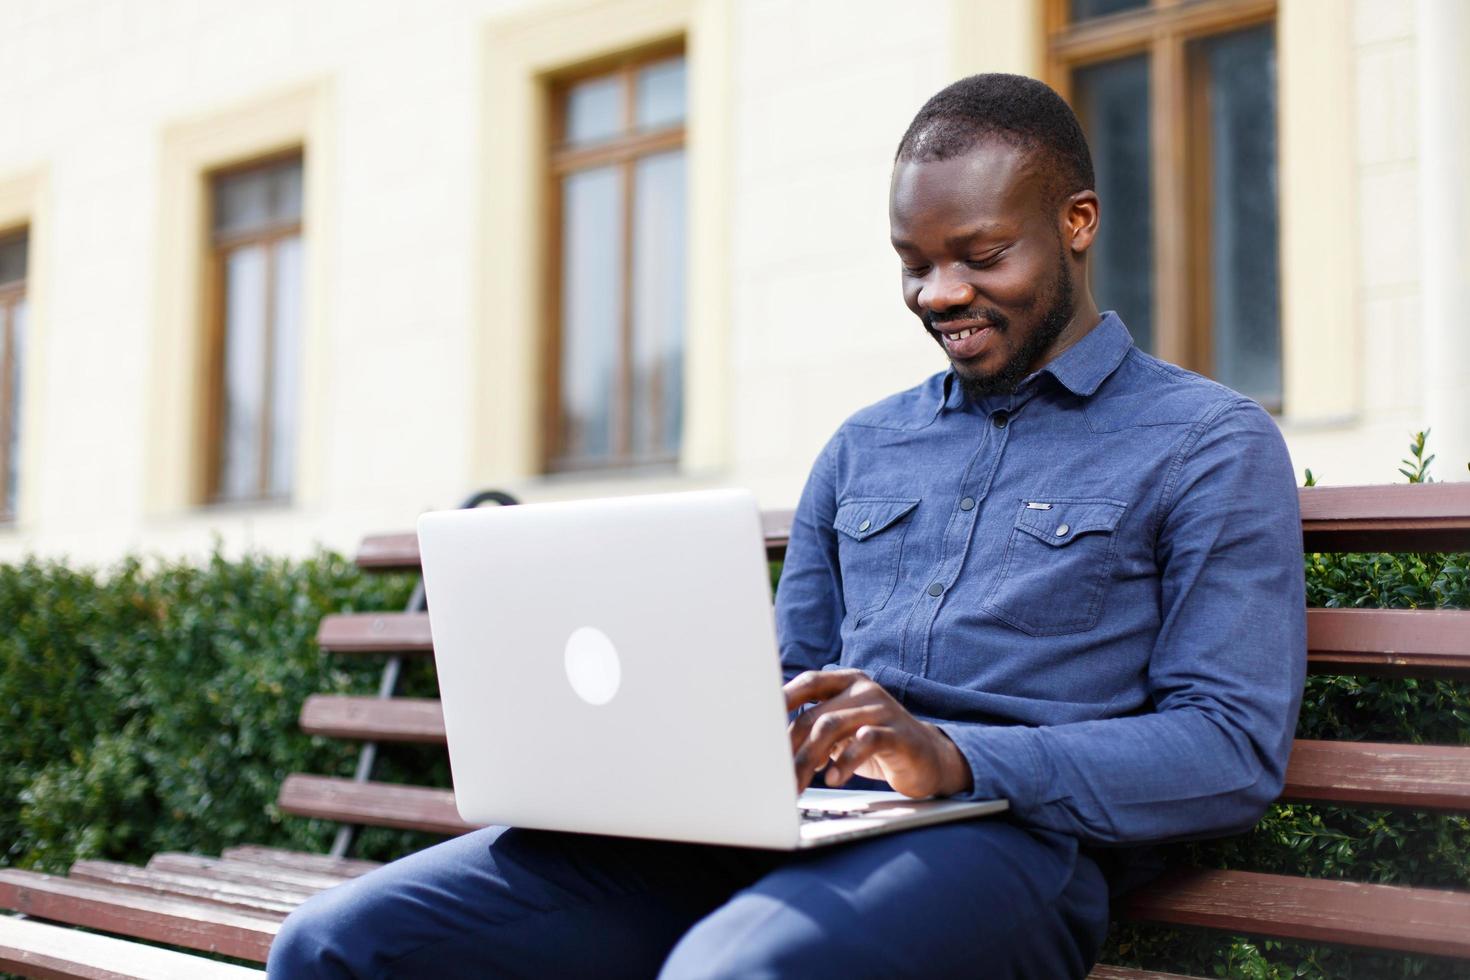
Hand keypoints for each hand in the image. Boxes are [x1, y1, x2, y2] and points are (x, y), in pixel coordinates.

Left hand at [785, 668, 972, 798]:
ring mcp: (882, 709)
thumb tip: (772, 746)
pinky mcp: (898, 734)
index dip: (782, 699)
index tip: (758, 721)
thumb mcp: (843, 732)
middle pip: (814, 715)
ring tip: (798, 783)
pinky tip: (834, 778)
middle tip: (776, 775)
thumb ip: (815, 729)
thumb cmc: (876, 744)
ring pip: (832, 727)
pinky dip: (845, 761)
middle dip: (790, 748)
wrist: (928, 758)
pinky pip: (866, 742)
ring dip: (809, 759)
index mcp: (847, 682)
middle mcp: (864, 689)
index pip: (808, 682)